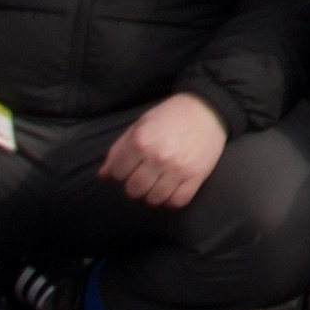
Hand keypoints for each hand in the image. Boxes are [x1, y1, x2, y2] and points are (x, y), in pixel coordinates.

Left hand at [99, 90, 227, 208]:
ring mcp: (177, 168)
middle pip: (134, 190)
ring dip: (153, 194)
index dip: (122, 172)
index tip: (131, 168)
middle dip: (135, 186)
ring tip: (157, 184)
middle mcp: (157, 157)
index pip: (118, 174)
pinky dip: (172, 199)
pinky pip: (178, 201)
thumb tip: (103, 174)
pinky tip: (172, 189)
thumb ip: (119, 149)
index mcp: (141, 142)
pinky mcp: (196, 175)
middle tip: (143, 177)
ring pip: (155, 198)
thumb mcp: (140, 125)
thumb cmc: (170, 115)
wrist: (207, 108)